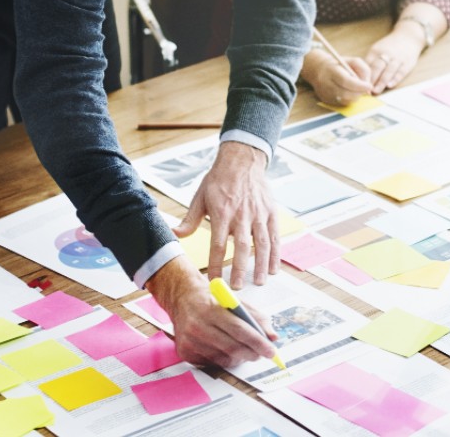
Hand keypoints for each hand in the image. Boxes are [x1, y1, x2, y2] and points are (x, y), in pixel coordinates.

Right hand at [145, 256, 277, 366]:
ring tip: (245, 350)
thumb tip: (273, 337)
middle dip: (252, 353)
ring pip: (223, 359)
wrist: (181, 297)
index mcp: (211, 309)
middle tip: (263, 354)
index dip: (258, 342)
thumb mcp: (234, 300)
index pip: (239, 330)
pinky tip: (225, 350)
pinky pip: (212, 363)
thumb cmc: (211, 298)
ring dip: (240, 358)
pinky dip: (224, 359)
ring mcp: (189, 340)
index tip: (271, 350)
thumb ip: (256, 317)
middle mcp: (197, 325)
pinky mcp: (184, 352)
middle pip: (232, 347)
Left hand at [174, 141, 276, 288]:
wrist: (242, 160)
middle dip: (240, 269)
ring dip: (260, 265)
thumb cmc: (219, 180)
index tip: (214, 280)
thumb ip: (190, 220)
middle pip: (241, 247)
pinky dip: (275, 253)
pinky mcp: (270, 212)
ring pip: (261, 244)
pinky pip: (274, 236)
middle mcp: (241, 215)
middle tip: (237, 288)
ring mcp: (258, 214)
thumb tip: (174, 234)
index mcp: (222, 213)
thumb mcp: (200, 197)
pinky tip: (273, 268)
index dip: (216, 264)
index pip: (218, 244)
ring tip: (258, 282)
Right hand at [301, 50, 372, 106]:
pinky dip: (350, 99)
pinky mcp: (327, 101)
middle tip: (365, 88)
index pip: (346, 81)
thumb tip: (368, 86)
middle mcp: (326, 84)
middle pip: (346, 94)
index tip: (369, 86)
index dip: (359, 85)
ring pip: (346, 100)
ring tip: (356, 88)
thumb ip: (363, 70)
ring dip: (355, 96)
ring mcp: (326, 94)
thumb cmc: (339, 65)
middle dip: (359, 92)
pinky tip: (349, 91)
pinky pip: (343, 103)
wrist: (319, 70)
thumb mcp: (352, 61)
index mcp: (332, 71)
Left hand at [364, 30, 425, 93]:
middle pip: (377, 68)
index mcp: (376, 50)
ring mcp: (397, 58)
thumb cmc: (388, 47)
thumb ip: (370, 62)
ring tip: (375, 91)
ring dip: (381, 82)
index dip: (362, 75)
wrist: (408, 37)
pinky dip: (395, 79)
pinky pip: (401, 72)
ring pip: (388, 71)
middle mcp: (386, 54)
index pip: (367, 64)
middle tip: (366, 91)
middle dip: (371, 80)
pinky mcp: (407, 63)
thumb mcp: (377, 49)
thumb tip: (360, 77)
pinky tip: (389, 85)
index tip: (358, 85)